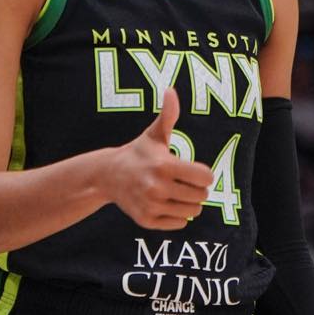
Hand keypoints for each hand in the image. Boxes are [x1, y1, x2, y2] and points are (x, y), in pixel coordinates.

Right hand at [104, 88, 212, 230]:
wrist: (107, 176)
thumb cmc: (138, 153)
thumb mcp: (154, 135)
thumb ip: (168, 115)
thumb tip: (171, 90)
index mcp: (164, 165)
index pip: (205, 177)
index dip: (204, 174)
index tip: (195, 171)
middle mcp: (158, 188)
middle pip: (201, 196)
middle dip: (198, 190)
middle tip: (186, 183)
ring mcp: (152, 206)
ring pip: (193, 212)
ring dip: (190, 204)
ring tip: (178, 194)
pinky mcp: (147, 220)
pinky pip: (180, 224)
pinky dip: (178, 216)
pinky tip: (167, 204)